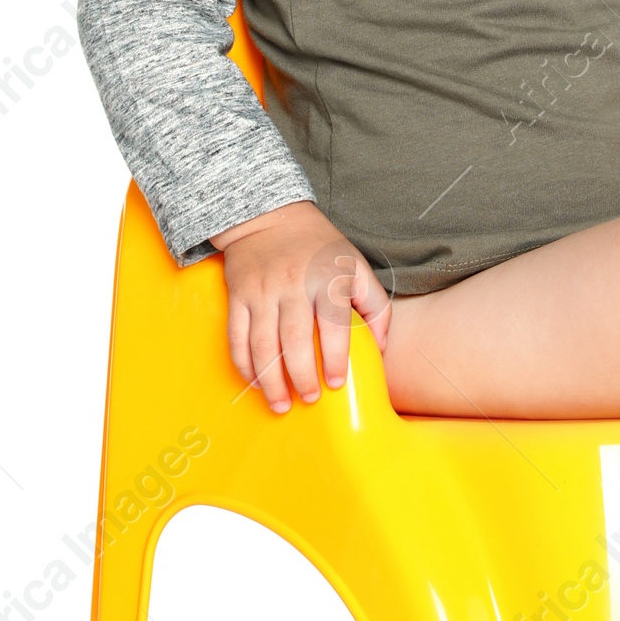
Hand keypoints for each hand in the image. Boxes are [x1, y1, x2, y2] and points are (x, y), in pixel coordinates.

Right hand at [211, 202, 392, 411]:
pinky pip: (237, 337)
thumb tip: (382, 348)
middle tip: (309, 399)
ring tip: (281, 404)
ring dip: (270, 380)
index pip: (333, 325)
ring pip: (262, 344)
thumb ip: (376, 305)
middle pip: (294, 341)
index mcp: (327, 279)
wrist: (270, 217)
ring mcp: (262, 291)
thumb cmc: (320, 247)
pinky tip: (256, 382)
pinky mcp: (238, 295)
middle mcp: (293, 285)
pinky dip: (245, 365)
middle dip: (301, 376)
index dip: (336, 358)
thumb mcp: (357, 266)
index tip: (337, 383)